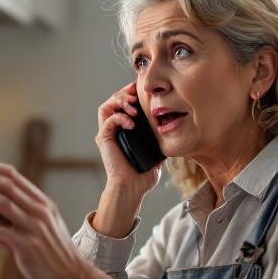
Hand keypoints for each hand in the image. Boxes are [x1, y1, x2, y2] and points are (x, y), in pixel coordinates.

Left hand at [0, 151, 132, 278]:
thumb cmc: (49, 253)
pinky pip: (7, 235)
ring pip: (5, 206)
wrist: (73, 278)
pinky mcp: (31, 248)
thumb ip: (2, 219)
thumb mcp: (30, 230)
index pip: (13, 177)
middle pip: (6, 186)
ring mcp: (36, 228)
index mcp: (40, 203)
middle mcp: (39, 211)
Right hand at [96, 81, 162, 197]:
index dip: (131, 93)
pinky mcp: (103, 139)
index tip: (142, 90)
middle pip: (113, 100)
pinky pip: (108, 120)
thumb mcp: (156, 153)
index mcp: (124, 129)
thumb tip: (173, 133)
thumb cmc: (142, 175)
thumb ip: (160, 141)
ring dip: (119, 102)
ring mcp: (107, 133)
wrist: (132, 188)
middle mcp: (113, 129)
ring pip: (106, 106)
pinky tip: (132, 124)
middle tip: (136, 96)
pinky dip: (120, 118)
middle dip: (125, 94)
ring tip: (133, 107)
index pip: (123, 103)